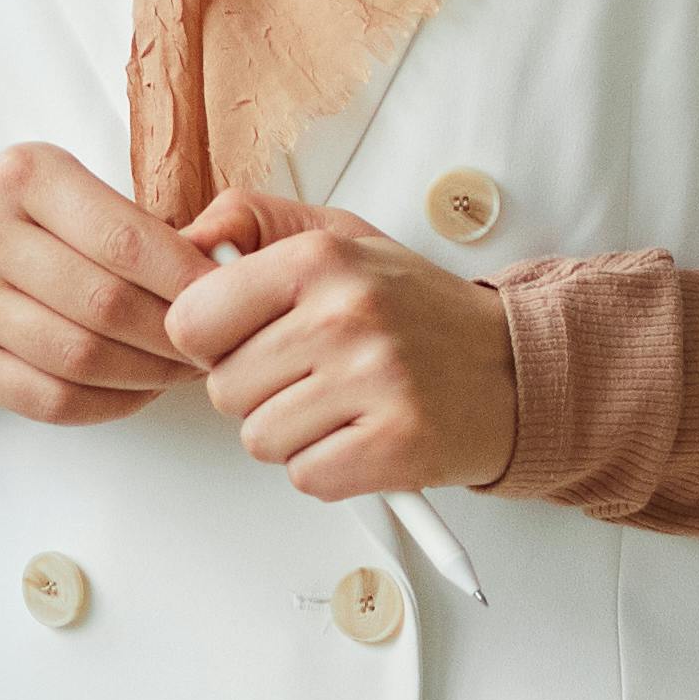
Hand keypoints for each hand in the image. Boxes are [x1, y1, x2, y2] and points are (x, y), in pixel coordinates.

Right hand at [0, 142, 207, 425]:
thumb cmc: (24, 218)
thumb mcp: (70, 187)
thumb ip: (141, 223)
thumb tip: (224, 271)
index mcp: (25, 175)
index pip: (127, 241)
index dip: (189, 281)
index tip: (229, 299)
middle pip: (106, 306)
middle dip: (175, 336)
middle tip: (214, 345)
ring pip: (80, 359)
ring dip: (148, 375)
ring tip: (180, 369)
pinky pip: (50, 400)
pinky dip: (108, 403)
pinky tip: (137, 389)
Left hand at [169, 193, 516, 500]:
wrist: (514, 366)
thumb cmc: (413, 307)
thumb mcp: (338, 236)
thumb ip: (254, 223)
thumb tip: (184, 239)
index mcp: (319, 257)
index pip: (191, 320)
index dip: (211, 340)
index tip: (249, 339)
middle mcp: (346, 315)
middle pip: (223, 388)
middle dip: (258, 390)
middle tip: (315, 373)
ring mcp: (375, 382)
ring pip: (259, 438)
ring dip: (293, 432)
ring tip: (343, 403)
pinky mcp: (397, 445)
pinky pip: (306, 476)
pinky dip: (329, 466)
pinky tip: (363, 434)